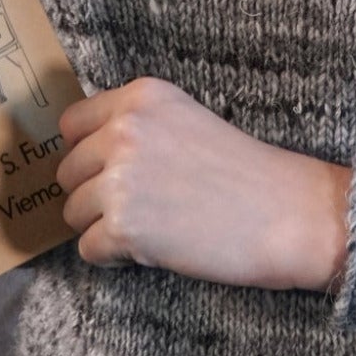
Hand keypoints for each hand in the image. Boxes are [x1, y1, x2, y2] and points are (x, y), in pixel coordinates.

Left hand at [57, 76, 351, 292]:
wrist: (287, 214)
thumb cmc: (245, 172)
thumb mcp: (188, 121)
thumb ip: (137, 126)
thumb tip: (85, 153)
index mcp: (141, 97)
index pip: (72, 124)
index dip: (88, 153)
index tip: (111, 171)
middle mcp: (124, 131)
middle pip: (67, 172)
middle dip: (94, 193)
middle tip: (141, 206)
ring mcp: (120, 180)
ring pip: (73, 212)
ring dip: (104, 226)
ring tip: (151, 227)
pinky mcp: (124, 227)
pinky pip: (88, 249)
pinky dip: (114, 257)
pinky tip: (151, 250)